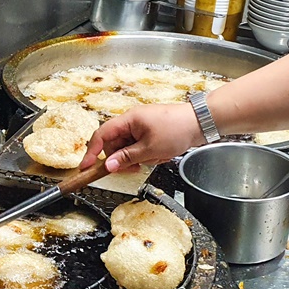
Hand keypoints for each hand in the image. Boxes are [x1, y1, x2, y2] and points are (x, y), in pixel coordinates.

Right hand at [80, 102, 205, 171]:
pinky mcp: (148, 132)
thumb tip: (109, 166)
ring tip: (153, 159)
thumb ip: (126, 158)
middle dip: (121, 159)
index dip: (91, 152)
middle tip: (134, 169)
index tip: (86, 167)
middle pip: (113, 144)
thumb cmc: (177, 130)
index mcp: (128, 120)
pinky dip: (145, 155)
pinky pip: (138, 147)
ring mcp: (140, 127)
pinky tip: (159, 156)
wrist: (201, 123)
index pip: (101, 135)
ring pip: (126, 148)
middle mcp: (131, 121)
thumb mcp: (149, 149)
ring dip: (136, 158)